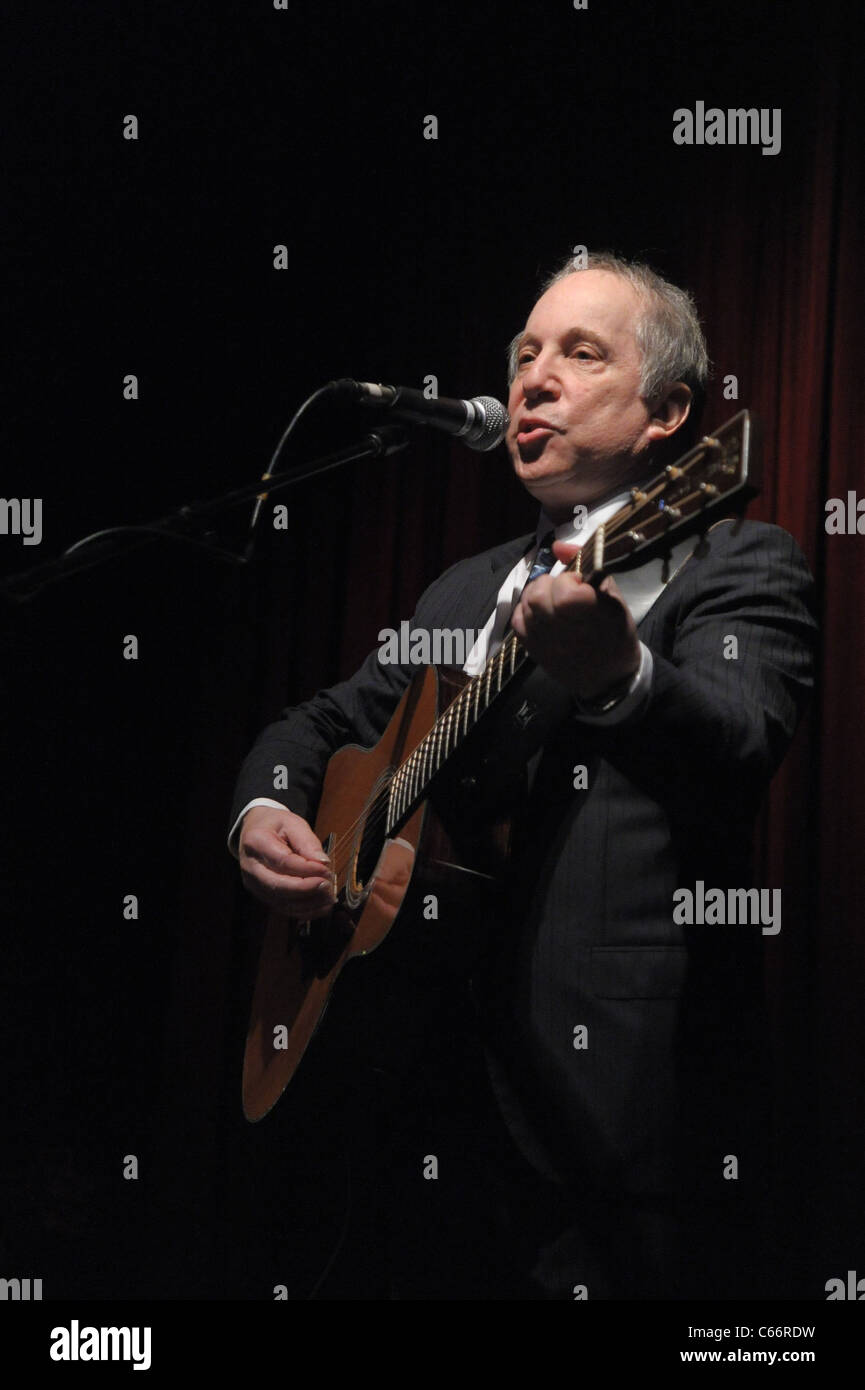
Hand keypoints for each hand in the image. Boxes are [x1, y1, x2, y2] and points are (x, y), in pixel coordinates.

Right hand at [238, 805, 335, 917]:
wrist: (254, 831)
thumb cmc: (275, 825)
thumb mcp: (293, 823)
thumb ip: (307, 841)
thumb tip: (322, 862)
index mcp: (256, 842)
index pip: (282, 861)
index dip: (306, 869)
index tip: (326, 869)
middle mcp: (250, 866)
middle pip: (278, 885)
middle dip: (306, 888)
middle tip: (327, 885)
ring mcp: (254, 883)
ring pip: (281, 901)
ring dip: (308, 902)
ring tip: (328, 895)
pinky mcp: (261, 894)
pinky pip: (283, 908)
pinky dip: (304, 911)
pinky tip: (321, 906)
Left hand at [509, 540, 640, 700]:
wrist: (609, 677)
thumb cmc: (615, 633)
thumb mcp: (612, 596)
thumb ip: (586, 566)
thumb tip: (558, 545)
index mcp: (591, 616)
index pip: (563, 588)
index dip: (568, 580)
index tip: (579, 585)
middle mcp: (564, 631)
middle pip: (538, 595)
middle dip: (549, 584)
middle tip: (562, 591)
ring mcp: (545, 642)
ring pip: (525, 606)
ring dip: (536, 596)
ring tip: (552, 601)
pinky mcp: (533, 651)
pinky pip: (517, 622)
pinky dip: (525, 612)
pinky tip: (540, 613)